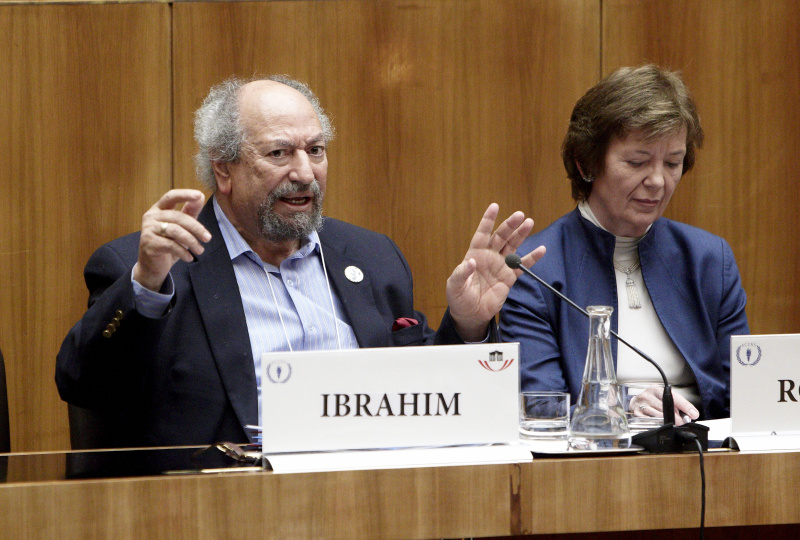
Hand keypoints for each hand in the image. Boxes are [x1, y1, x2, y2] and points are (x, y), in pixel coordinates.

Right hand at [133, 189, 210, 290]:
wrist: (152, 266)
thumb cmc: (168, 244)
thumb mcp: (181, 227)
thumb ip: (189, 212)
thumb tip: (200, 196)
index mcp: (159, 209)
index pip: (171, 197)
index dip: (184, 194)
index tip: (198, 195)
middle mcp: (151, 216)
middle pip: (178, 217)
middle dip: (196, 227)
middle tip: (207, 238)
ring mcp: (148, 229)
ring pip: (175, 230)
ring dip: (191, 241)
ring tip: (200, 250)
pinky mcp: (148, 243)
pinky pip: (170, 245)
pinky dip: (183, 252)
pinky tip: (189, 257)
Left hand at [446, 203, 545, 341]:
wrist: (471, 314)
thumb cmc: (459, 297)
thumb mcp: (455, 286)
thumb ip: (462, 273)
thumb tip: (471, 262)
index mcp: (475, 254)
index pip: (482, 234)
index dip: (488, 220)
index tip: (495, 207)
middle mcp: (489, 256)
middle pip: (501, 237)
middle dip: (510, 225)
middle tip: (520, 215)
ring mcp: (500, 266)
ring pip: (513, 246)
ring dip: (521, 235)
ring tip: (529, 223)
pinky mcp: (509, 277)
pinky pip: (522, 266)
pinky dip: (532, 258)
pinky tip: (542, 249)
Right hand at [630, 385, 699, 425]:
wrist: (635, 403)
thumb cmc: (653, 401)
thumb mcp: (665, 399)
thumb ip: (679, 405)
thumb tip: (692, 414)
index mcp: (657, 390)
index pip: (674, 397)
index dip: (684, 406)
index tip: (693, 414)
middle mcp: (648, 395)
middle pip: (666, 407)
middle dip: (676, 417)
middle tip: (682, 423)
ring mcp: (641, 404)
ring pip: (657, 415)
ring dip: (667, 421)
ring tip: (672, 424)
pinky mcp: (636, 413)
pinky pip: (648, 420)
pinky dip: (656, 424)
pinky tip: (659, 425)